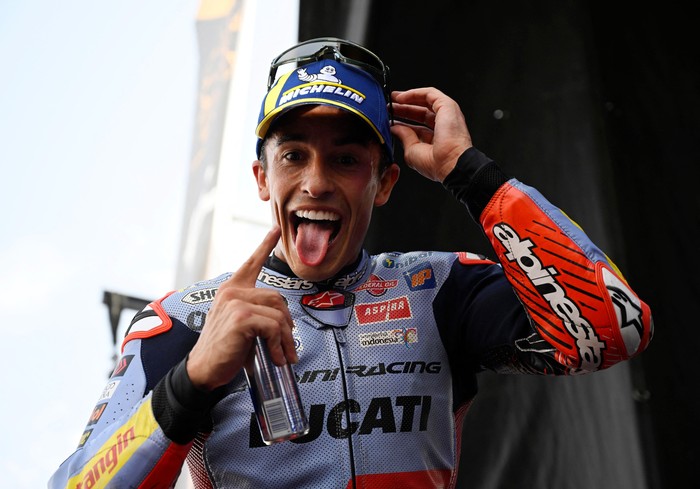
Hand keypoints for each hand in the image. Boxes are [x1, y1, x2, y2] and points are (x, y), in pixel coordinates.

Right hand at [186, 226, 296, 391]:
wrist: (203, 370)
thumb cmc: (224, 349)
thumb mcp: (240, 325)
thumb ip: (257, 314)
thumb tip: (285, 323)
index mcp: (231, 290)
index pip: (251, 263)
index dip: (265, 245)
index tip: (275, 229)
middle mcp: (232, 291)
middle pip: (277, 299)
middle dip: (287, 325)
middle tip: (289, 346)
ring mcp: (236, 302)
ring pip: (278, 314)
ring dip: (286, 339)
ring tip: (283, 355)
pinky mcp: (241, 317)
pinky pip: (274, 327)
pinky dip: (279, 344)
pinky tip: (275, 357)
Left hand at [390, 87, 472, 181]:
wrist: (450, 163)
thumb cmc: (436, 163)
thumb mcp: (412, 150)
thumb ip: (404, 137)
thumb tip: (395, 128)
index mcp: (436, 139)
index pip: (418, 126)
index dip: (403, 121)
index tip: (390, 120)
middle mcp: (443, 126)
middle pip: (421, 112)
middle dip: (404, 108)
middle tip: (389, 107)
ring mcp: (447, 115)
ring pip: (426, 101)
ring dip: (408, 98)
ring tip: (393, 99)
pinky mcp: (447, 106)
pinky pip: (430, 93)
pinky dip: (414, 93)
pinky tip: (400, 97)